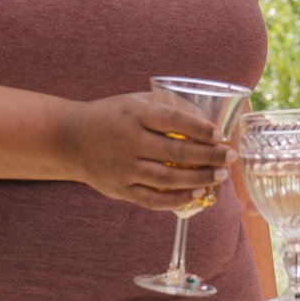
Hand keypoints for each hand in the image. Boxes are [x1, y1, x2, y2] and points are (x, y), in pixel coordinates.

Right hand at [59, 90, 233, 212]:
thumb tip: (206, 119)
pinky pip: (153, 199)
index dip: (200, 128)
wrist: (69, 139)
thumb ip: (168, 106)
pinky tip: (197, 193)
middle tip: (230, 157)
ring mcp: (124, 168)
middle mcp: (129, 141)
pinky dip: (177, 199)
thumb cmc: (111, 116)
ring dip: (199, 178)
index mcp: (134, 115)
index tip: (220, 134)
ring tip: (220, 176)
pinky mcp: (120, 189)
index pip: (173, 120)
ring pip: (168, 178)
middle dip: (209, 156)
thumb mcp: (135, 101)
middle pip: (176, 151)